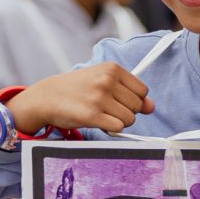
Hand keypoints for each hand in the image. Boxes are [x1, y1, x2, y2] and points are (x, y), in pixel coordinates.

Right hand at [9, 64, 153, 134]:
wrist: (47, 96)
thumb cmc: (77, 89)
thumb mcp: (102, 80)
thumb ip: (129, 91)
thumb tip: (151, 107)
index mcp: (112, 68)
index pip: (143, 90)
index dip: (134, 100)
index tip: (119, 100)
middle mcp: (107, 81)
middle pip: (137, 106)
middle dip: (126, 112)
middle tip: (107, 108)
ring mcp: (99, 98)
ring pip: (129, 119)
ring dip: (118, 122)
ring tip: (102, 115)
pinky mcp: (91, 115)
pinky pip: (117, 128)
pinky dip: (111, 130)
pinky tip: (98, 122)